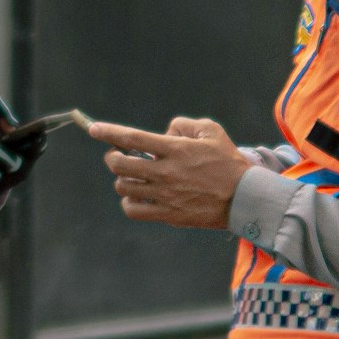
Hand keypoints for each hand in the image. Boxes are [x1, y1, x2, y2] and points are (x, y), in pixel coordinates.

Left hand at [90, 117, 250, 228]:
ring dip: (121, 178)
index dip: (109, 132)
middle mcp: (165, 172)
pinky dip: (128, 202)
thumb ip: (184, 125)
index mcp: (175, 150)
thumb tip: (165, 131)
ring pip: (123, 186)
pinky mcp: (167, 214)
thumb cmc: (229, 163)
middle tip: (116, 155)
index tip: (94, 129)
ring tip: (132, 175)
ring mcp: (164, 195)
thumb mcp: (212, 132)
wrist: (245, 198)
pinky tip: (137, 196)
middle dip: (111, 157)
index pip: (132, 138)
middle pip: (119, 164)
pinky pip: (132, 210)